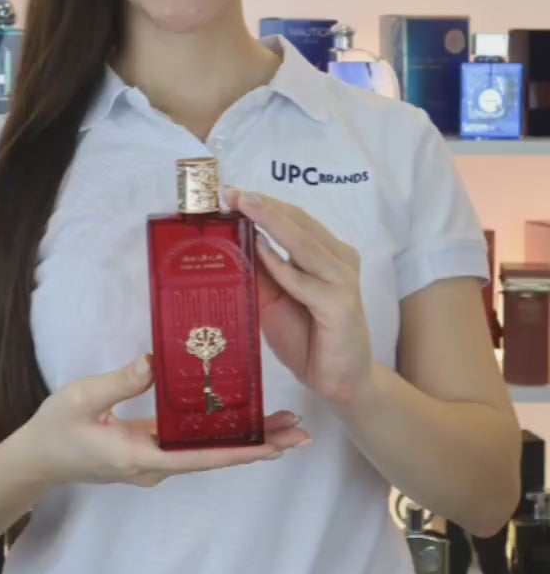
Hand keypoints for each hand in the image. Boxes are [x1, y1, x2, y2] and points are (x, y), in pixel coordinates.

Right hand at [23, 354, 310, 489]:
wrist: (33, 462)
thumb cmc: (53, 431)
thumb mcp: (82, 398)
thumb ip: (120, 381)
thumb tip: (158, 361)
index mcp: (141, 457)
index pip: (202, 457)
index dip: (242, 452)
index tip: (277, 447)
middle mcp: (154, 466)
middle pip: (217, 457)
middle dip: (259, 446)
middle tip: (301, 433)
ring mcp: (153, 462)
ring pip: (209, 453)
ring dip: (246, 441)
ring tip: (285, 428)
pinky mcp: (149, 452)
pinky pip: (193, 446)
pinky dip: (221, 435)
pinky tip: (239, 421)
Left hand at [225, 188, 371, 406]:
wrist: (339, 382)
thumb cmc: (307, 339)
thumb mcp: (273, 302)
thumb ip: (260, 274)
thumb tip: (232, 243)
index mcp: (325, 253)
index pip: (294, 219)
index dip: (264, 204)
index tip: (231, 192)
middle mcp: (338, 259)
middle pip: (299, 222)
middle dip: (264, 205)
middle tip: (232, 191)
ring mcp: (342, 280)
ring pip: (303, 243)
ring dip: (272, 222)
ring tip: (245, 205)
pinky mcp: (340, 304)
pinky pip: (304, 281)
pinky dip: (281, 265)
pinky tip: (259, 250)